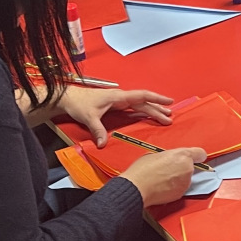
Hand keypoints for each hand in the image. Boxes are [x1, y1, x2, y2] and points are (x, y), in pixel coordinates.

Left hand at [58, 86, 173, 145]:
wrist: (70, 98)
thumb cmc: (80, 103)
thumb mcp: (89, 117)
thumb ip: (97, 130)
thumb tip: (103, 144)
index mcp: (119, 97)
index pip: (142, 96)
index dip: (156, 99)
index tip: (168, 101)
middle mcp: (121, 97)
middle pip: (144, 102)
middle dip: (158, 109)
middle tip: (170, 118)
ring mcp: (119, 101)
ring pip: (140, 104)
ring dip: (152, 109)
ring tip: (165, 116)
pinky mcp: (116, 105)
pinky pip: (134, 108)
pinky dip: (143, 111)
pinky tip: (149, 116)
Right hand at [122, 147, 206, 205]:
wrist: (137, 188)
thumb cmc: (143, 171)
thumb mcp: (155, 154)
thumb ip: (168, 156)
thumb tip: (169, 160)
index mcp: (182, 155)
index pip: (200, 153)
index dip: (197, 156)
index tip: (195, 157)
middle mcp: (187, 169)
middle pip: (190, 167)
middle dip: (181, 168)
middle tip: (167, 169)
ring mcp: (185, 183)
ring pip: (185, 178)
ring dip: (178, 179)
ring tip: (162, 179)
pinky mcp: (180, 194)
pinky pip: (180, 188)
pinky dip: (174, 188)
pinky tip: (162, 187)